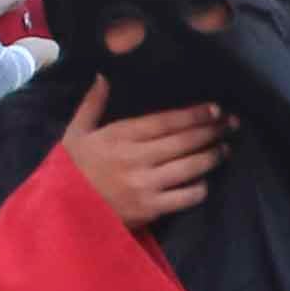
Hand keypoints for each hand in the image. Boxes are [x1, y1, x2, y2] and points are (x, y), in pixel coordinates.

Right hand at [60, 77, 225, 233]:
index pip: (166, 121)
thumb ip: (92, 105)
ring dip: (211, 157)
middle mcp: (136, 158)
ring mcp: (145, 185)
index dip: (194, 114)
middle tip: (231, 124)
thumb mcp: (75, 134)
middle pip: (184, 141)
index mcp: (120, 136)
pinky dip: (199, 189)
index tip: (214, 109)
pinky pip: (185, 197)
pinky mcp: (150, 209)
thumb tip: (103, 77)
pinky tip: (204, 182)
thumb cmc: (68, 171)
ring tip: (224, 149)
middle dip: (211, 131)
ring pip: (190, 167)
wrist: (58, 212)